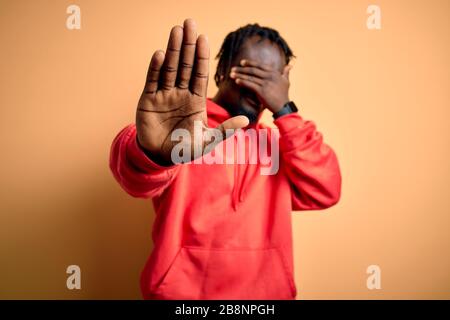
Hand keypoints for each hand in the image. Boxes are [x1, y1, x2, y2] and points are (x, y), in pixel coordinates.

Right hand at [136, 19, 248, 164]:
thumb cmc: (185, 149)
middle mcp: (180, 93)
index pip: (200, 74)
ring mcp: (164, 94)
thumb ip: (225, 130)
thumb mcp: (208, 141)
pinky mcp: (149, 99)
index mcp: (195, 100)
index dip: (202, 56)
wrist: (160, 157)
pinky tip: (160, 54)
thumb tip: (247, 121)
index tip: (204, 38)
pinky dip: (156, 68)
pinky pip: (153, 80)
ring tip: (176, 31)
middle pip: (185, 65)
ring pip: (170, 68)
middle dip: (188, 45)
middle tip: (189, 23)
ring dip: (173, 50)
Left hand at [229, 59, 291, 112]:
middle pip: (252, 70)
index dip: (250, 63)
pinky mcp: (262, 91)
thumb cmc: (284, 95)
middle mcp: (270, 76)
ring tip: (231, 74)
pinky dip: (242, 82)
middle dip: (241, 69)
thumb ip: (286, 73)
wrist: (283, 107)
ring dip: (239, 75)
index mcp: (274, 73)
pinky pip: (250, 85)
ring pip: (250, 77)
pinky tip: (236, 81)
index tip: (242, 62)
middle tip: (233, 68)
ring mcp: (265, 83)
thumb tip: (289, 65)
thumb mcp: (286, 81)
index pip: (259, 65)